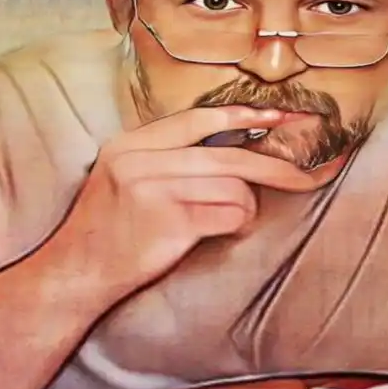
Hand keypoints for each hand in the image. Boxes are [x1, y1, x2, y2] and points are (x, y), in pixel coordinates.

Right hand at [49, 105, 329, 297]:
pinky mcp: (169, 221)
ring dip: (244, 207)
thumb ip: (167, 157)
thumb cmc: (111, 230)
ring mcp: (154, 188)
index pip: (199, 118)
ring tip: (226, 221)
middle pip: (229, 154)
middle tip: (311, 174)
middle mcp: (141, 159)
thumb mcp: (126, 177)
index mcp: (132, 143)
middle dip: (277, 165)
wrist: (76, 272)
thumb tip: (232, 149)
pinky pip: (228, 213)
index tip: (281, 116)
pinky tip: (221, 231)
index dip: (245, 116)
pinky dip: (236, 223)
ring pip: (234, 185)